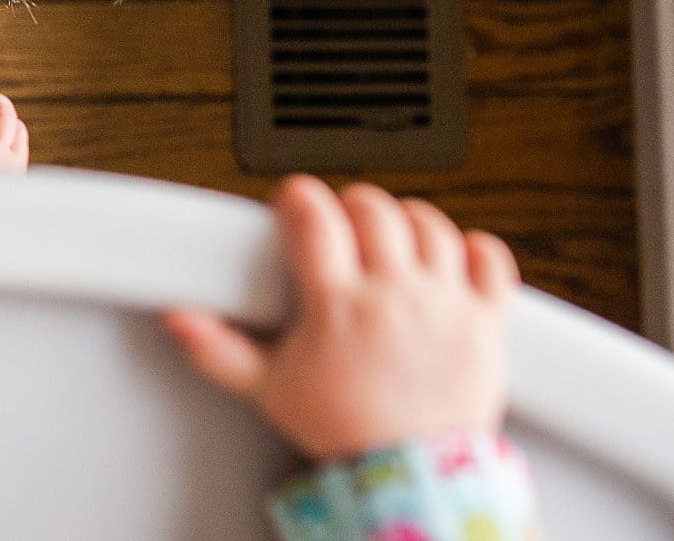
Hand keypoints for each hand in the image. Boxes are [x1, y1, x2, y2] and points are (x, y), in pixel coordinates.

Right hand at [162, 175, 517, 461]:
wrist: (413, 476)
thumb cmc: (348, 432)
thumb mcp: (270, 389)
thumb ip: (218, 350)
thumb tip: (181, 321)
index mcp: (338, 304)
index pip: (314, 215)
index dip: (298, 197)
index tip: (294, 204)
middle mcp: (393, 293)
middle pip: (373, 209)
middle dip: (350, 205)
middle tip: (340, 222)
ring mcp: (442, 303)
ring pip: (430, 225)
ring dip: (406, 219)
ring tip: (391, 234)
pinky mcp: (485, 321)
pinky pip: (491, 262)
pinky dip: (476, 247)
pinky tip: (455, 253)